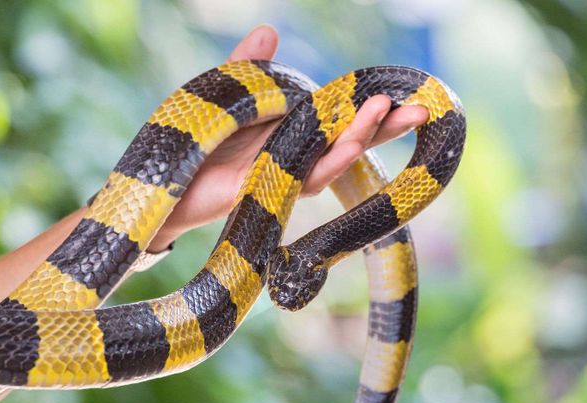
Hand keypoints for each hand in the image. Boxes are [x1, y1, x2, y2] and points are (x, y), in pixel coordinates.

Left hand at [148, 25, 428, 250]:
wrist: (166, 178)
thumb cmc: (199, 140)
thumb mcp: (228, 95)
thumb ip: (249, 67)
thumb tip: (268, 29)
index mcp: (289, 131)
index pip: (339, 118)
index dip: (371, 109)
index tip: (403, 95)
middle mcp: (292, 155)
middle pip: (345, 140)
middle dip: (383, 126)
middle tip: (420, 109)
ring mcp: (280, 174)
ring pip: (329, 159)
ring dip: (358, 137)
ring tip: (386, 113)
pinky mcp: (263, 190)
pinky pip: (301, 178)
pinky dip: (327, 163)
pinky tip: (348, 145)